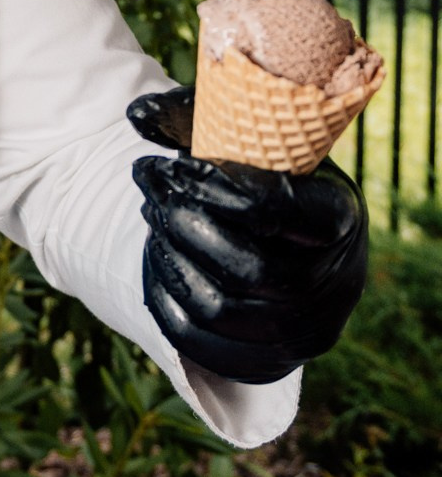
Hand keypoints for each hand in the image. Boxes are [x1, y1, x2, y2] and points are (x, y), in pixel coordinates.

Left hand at [127, 86, 368, 384]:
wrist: (284, 232)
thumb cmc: (259, 172)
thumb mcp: (241, 135)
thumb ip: (191, 117)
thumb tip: (136, 116)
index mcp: (340, 216)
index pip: (273, 209)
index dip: (212, 188)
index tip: (169, 166)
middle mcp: (339, 281)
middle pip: (246, 268)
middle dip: (184, 228)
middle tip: (151, 198)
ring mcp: (309, 329)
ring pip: (220, 309)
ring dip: (171, 263)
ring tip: (152, 227)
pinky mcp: (275, 360)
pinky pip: (205, 346)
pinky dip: (168, 305)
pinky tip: (155, 266)